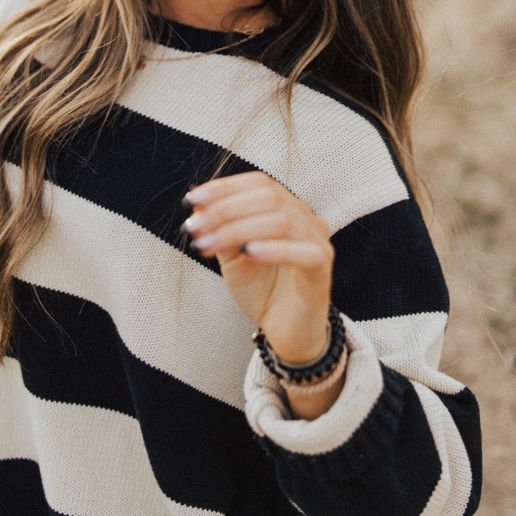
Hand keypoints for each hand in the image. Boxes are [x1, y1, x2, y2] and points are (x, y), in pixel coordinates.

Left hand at [182, 170, 333, 362]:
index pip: (258, 183)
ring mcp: (317, 240)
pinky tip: (249, 252)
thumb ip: (220, 229)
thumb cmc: (262, 289)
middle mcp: (305, 218)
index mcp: (286, 208)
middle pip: (268, 197)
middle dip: (225, 209)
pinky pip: (302, 251)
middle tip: (196, 227)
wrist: (285, 332)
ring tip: (210, 244)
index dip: (225, 187)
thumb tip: (198, 204)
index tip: (193, 199)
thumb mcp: (232, 256)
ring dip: (238, 229)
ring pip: (281, 221)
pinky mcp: (322, 267)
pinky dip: (274, 248)